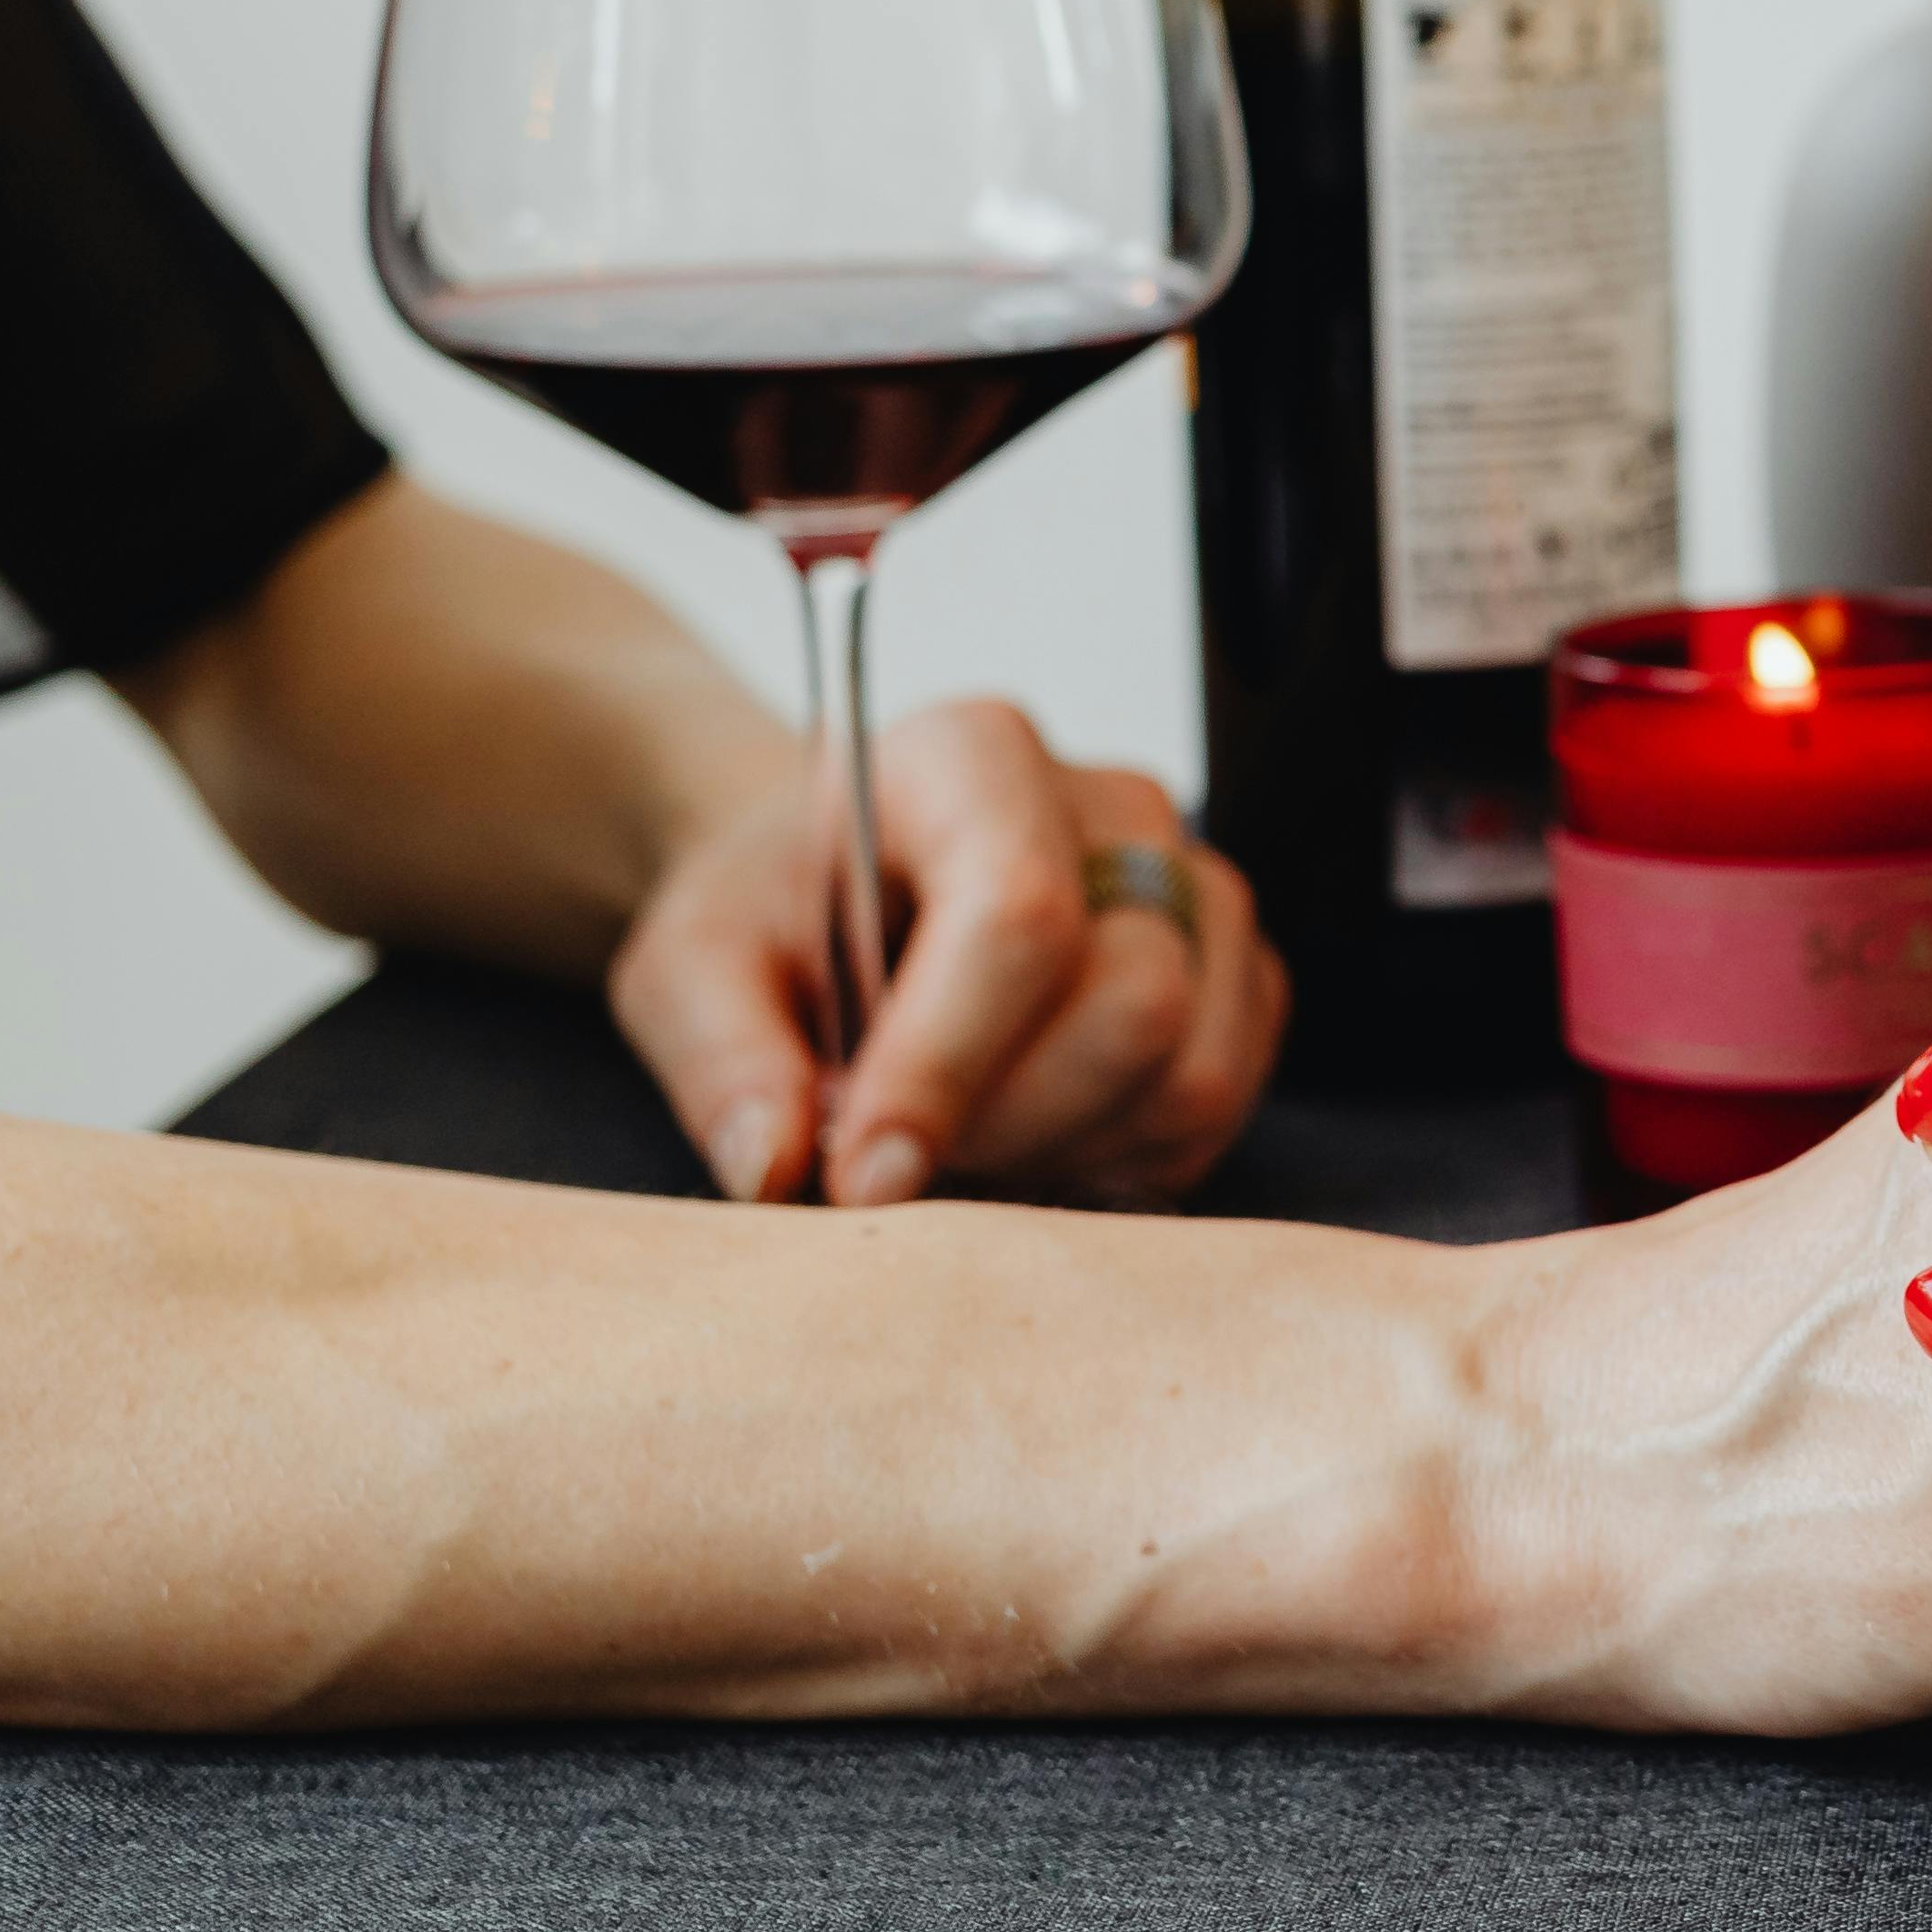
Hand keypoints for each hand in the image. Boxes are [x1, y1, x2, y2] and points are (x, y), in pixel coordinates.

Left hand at [612, 698, 1287, 1211]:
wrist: (839, 896)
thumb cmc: (772, 919)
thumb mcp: (690, 969)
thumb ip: (720, 1057)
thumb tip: (780, 1164)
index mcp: (972, 756)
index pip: (1019, 912)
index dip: (949, 1064)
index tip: (862, 1175)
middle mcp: (1116, 805)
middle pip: (1136, 1002)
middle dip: (1007, 1125)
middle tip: (896, 1163)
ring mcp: (1199, 887)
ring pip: (1194, 1070)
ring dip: (1067, 1154)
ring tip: (961, 1147)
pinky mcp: (1241, 978)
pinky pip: (1220, 1108)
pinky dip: (1123, 1163)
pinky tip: (1030, 1142)